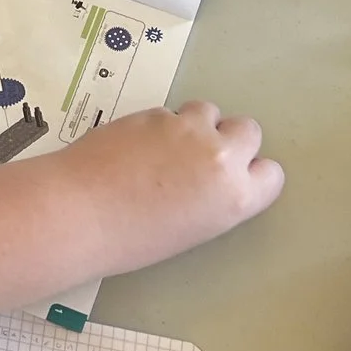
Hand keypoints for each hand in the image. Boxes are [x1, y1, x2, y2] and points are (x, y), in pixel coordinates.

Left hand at [73, 100, 283, 273]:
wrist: (79, 211)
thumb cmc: (132, 240)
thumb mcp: (191, 229)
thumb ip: (213, 198)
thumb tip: (208, 179)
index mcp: (236, 197)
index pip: (270, 173)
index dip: (249, 173)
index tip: (229, 178)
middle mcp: (220, 156)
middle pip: (248, 130)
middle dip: (228, 139)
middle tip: (199, 156)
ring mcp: (187, 128)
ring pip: (207, 111)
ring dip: (193, 124)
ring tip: (163, 147)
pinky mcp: (154, 112)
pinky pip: (168, 112)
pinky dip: (157, 125)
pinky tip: (133, 146)